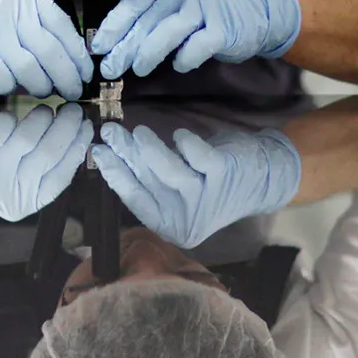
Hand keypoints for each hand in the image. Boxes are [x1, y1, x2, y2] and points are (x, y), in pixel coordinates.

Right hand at [0, 0, 93, 98]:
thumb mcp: (14, 17)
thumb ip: (41, 32)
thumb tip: (74, 61)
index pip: (63, 27)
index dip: (77, 55)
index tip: (85, 73)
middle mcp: (8, 10)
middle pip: (50, 50)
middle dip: (66, 76)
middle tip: (72, 90)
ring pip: (30, 68)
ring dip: (42, 86)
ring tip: (44, 91)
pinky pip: (5, 79)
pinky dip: (12, 88)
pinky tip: (14, 87)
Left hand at [0, 104, 92, 220]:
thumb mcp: (16, 177)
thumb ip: (43, 167)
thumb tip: (78, 139)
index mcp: (24, 203)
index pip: (61, 175)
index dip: (77, 148)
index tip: (86, 127)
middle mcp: (8, 192)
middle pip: (48, 155)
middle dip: (66, 128)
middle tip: (73, 110)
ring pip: (29, 139)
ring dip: (43, 119)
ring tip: (46, 109)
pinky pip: (5, 127)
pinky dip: (10, 117)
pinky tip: (12, 115)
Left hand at [90, 0, 300, 78]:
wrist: (262, 7)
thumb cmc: (212, 4)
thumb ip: (155, 11)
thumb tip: (119, 39)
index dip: (115, 24)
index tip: (99, 45)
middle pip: (148, 18)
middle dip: (125, 46)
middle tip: (109, 68)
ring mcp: (207, 5)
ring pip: (167, 33)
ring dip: (147, 54)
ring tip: (137, 69)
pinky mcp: (223, 27)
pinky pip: (194, 48)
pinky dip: (184, 60)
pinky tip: (180, 65)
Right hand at [90, 122, 301, 248]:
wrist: (261, 180)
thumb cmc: (210, 184)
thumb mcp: (178, 190)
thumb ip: (150, 180)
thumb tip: (112, 152)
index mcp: (171, 226)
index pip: (136, 200)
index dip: (115, 175)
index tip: (97, 152)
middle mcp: (187, 218)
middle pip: (148, 184)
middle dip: (124, 155)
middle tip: (108, 132)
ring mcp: (206, 198)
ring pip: (170, 173)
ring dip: (150, 149)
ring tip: (138, 131)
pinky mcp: (222, 176)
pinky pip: (196, 155)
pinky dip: (184, 142)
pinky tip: (179, 135)